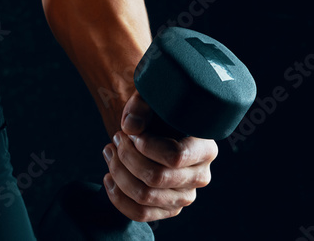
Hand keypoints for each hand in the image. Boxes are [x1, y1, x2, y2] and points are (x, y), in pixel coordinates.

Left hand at [101, 90, 217, 222]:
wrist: (154, 130)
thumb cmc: (156, 114)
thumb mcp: (151, 99)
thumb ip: (141, 105)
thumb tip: (130, 127)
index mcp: (205, 148)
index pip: (175, 156)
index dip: (145, 146)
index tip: (131, 133)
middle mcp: (200, 176)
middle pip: (156, 177)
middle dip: (126, 156)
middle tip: (116, 139)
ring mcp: (184, 196)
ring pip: (144, 196)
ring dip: (118, 173)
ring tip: (110, 153)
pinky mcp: (168, 209)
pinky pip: (140, 214)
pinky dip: (118, 197)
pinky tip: (108, 178)